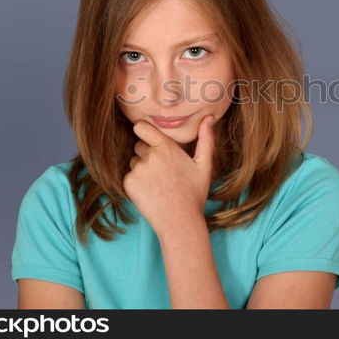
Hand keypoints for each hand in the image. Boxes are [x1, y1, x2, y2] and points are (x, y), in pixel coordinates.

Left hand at [123, 114, 215, 237]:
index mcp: (166, 148)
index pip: (141, 127)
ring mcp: (137, 170)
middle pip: (140, 146)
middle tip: (164, 170)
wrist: (180, 221)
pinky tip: (151, 192)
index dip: (144, 131)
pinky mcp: (129, 184)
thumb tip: (209, 118)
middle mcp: (149, 156)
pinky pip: (129, 176)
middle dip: (148, 153)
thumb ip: (206, 139)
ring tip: (159, 183)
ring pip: (134, 162)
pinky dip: (137, 182)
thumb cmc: (194, 193)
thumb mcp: (204, 165)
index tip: (150, 137)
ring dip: (142, 168)